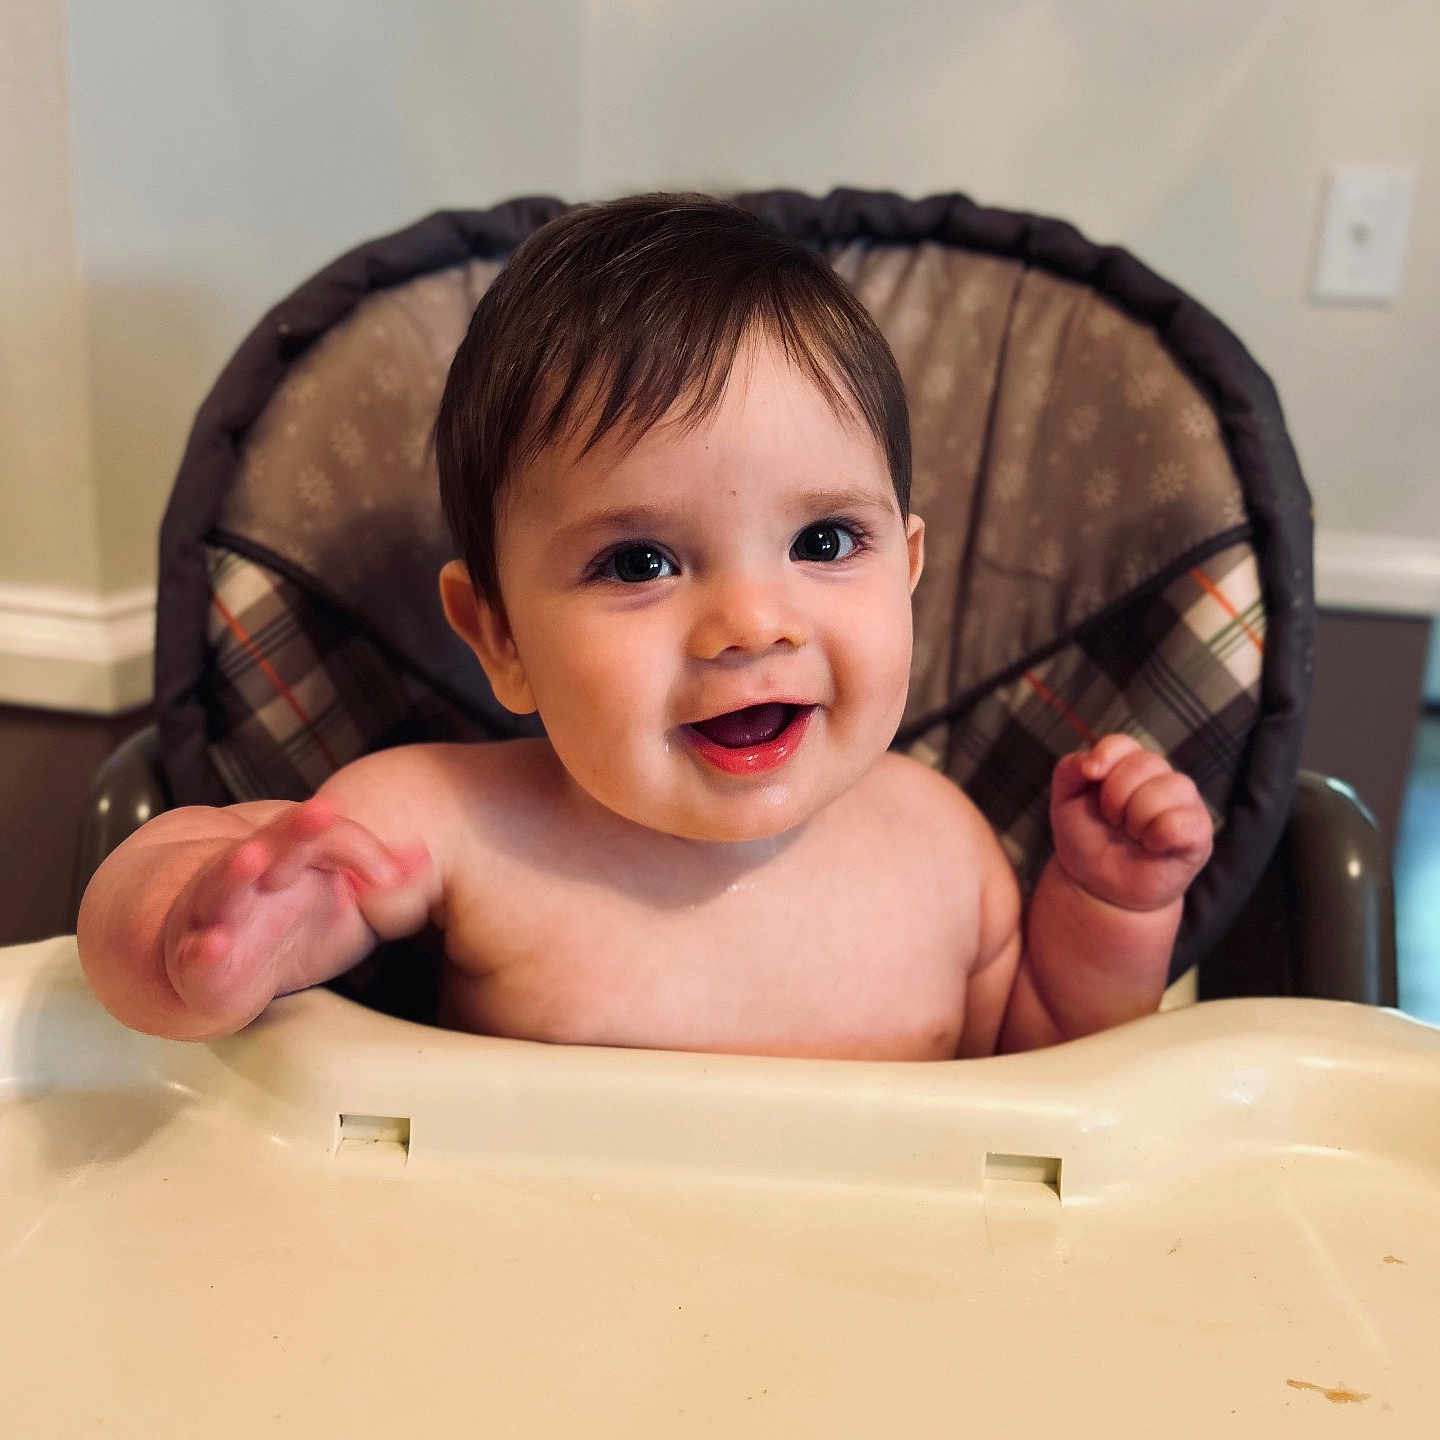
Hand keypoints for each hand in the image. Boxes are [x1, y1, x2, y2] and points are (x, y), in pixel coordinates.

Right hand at [161, 798, 430, 1034]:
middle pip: (273, 844)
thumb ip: (381, 878)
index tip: (392, 875)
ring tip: (251, 858)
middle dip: (295, 828)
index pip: (326, 836)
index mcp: (289, 857)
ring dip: (235, 871)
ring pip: (222, 887)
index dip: (361, 848)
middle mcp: (250, 878)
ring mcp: (216, 915)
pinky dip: (201, 951)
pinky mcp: (197, 964)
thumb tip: (424, 855)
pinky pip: (195, 957)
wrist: (211, 970)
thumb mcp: (344, 904)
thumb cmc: (284, 926)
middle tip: (323, 810)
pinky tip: (212, 946)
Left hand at [1049, 735, 1212, 912]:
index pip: (1123, 743)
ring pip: (1168, 788)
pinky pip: (1182, 821)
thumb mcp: (1065, 801)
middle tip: (1113, 821)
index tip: (1090, 777)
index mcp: (1129, 764)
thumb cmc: (1086, 838)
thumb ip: (1070, 770)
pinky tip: (1151, 846)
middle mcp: (1161, 777)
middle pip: (1144, 764)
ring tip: (1132, 836)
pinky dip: (1158, 836)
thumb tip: (1092, 762)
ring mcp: (1184, 802)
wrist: (1099, 886)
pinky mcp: (1199, 832)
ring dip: (1136, 819)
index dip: (1105, 757)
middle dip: (1115, 798)